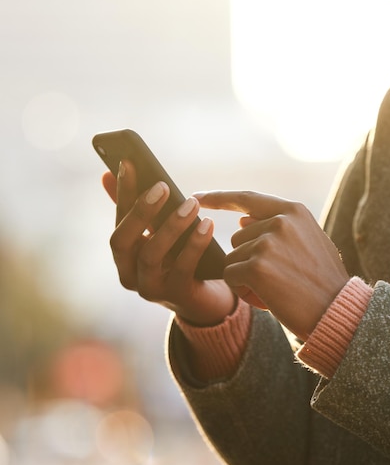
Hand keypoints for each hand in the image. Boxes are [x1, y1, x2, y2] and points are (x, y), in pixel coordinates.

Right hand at [101, 162, 234, 325]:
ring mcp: (150, 289)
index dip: (122, 192)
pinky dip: (194, 244)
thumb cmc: (180, 261)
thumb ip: (139, 210)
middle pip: (124, 241)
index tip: (129, 163)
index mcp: (123, 255)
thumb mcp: (160, 234)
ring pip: (151, 255)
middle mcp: (128, 274)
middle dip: (141, 211)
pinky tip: (207, 224)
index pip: (118, 220)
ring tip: (192, 203)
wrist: (206, 301)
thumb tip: (108, 174)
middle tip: (163, 185)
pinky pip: (183, 268)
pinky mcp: (177, 296)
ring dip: (172, 226)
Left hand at [195, 190, 349, 339]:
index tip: (196, 197)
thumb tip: (242, 220)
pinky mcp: (256, 267)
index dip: (219, 198)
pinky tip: (267, 297)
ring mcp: (267, 243)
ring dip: (246, 276)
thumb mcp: (309, 243)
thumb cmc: (323, 280)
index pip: (248, 198)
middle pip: (238, 236)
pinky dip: (243, 290)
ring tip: (276, 288)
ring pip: (232, 257)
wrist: (336, 310)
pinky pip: (231, 275)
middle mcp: (280, 221)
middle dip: (248, 258)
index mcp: (294, 211)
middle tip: (277, 278)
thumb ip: (278, 227)